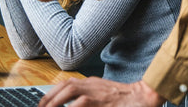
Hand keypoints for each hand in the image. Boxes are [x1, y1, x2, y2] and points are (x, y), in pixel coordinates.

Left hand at [38, 78, 165, 106]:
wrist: (144, 96)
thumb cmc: (124, 98)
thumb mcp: (102, 94)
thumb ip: (88, 97)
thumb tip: (75, 104)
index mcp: (91, 82)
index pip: (66, 84)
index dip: (52, 93)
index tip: (43, 103)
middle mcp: (92, 84)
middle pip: (65, 86)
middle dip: (50, 97)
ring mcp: (97, 91)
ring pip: (70, 91)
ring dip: (56, 101)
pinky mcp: (101, 100)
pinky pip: (82, 103)